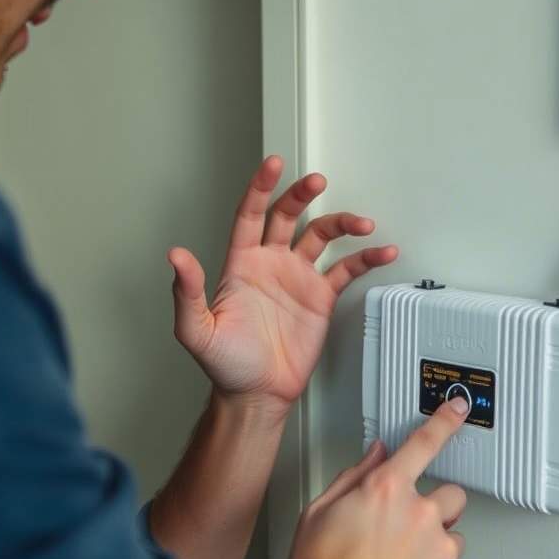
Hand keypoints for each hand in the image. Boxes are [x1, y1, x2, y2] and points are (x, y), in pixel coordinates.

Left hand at [168, 155, 397, 410]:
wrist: (257, 393)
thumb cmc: (226, 365)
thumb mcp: (197, 330)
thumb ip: (187, 292)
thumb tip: (176, 256)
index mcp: (241, 264)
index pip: (250, 215)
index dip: (260, 188)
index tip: (273, 165)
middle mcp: (271, 264)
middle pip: (289, 216)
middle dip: (302, 195)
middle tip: (317, 182)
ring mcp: (298, 278)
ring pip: (322, 236)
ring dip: (342, 224)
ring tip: (362, 224)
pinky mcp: (320, 297)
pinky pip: (346, 269)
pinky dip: (366, 258)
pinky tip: (382, 251)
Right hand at [279, 398, 470, 558]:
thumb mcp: (319, 514)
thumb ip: (353, 476)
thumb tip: (374, 455)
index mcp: (387, 489)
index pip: (424, 442)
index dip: (445, 421)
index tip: (458, 409)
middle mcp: (419, 512)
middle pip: (450, 493)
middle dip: (435, 506)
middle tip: (410, 527)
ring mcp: (439, 547)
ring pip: (453, 532)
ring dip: (435, 541)